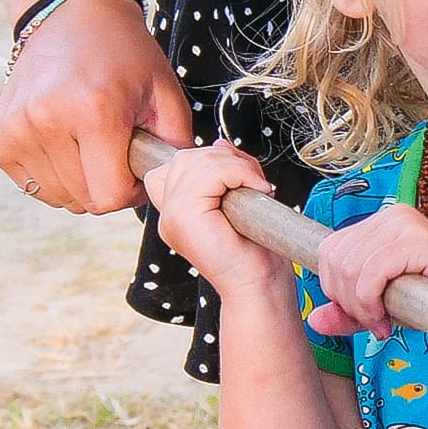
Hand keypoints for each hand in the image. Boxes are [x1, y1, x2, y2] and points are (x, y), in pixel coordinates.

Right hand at [0, 0, 192, 213]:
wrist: (72, 14)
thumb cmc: (123, 52)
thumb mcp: (164, 89)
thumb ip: (176, 143)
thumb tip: (171, 183)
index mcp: (95, 111)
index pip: (110, 196)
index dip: (132, 189)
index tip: (137, 166)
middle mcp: (48, 122)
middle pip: (84, 200)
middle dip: (107, 183)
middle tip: (115, 148)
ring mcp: (17, 131)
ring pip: (57, 197)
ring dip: (79, 180)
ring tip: (89, 140)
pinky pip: (31, 185)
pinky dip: (52, 175)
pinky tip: (64, 141)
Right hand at [142, 139, 289, 297]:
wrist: (259, 284)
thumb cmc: (254, 248)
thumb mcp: (237, 197)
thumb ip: (222, 170)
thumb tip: (219, 143)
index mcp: (176, 211)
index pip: (176, 163)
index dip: (209, 160)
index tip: (237, 175)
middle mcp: (168, 214)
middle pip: (187, 156)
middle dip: (226, 157)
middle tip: (252, 180)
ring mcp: (172, 217)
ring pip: (199, 160)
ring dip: (237, 165)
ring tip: (255, 186)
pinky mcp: (184, 217)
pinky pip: (211, 172)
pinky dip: (240, 172)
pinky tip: (256, 189)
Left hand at [312, 203, 427, 341]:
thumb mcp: (384, 308)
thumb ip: (349, 312)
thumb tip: (313, 320)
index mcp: (380, 223)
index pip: (330, 249)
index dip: (334, 288)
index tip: (361, 313)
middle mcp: (390, 214)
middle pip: (334, 259)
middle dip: (345, 300)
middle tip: (373, 322)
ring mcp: (404, 222)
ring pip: (348, 267)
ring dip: (358, 306)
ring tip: (383, 322)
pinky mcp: (416, 239)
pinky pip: (370, 274)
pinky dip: (370, 302)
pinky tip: (389, 318)